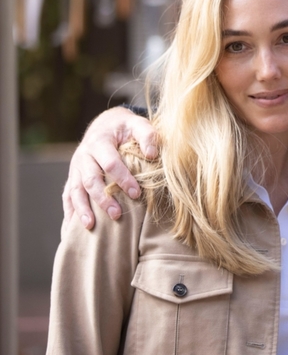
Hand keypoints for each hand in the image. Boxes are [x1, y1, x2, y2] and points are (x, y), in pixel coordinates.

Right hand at [63, 106, 157, 228]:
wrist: (105, 125)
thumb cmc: (125, 128)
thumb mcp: (137, 124)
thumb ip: (147, 135)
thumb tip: (152, 154)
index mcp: (99, 142)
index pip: (110, 163)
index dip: (123, 179)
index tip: (137, 193)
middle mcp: (83, 156)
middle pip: (90, 180)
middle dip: (102, 198)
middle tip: (117, 215)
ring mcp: (75, 168)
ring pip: (75, 190)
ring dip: (82, 209)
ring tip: (90, 226)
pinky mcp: (73, 178)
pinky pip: (67, 196)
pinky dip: (69, 213)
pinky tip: (71, 231)